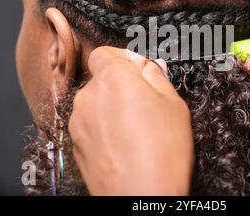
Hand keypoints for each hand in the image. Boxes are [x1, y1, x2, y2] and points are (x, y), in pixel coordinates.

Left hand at [68, 47, 193, 194]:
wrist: (140, 197)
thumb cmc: (162, 153)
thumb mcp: (174, 105)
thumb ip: (157, 77)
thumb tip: (149, 66)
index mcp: (113, 79)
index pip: (104, 53)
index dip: (123, 58)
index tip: (138, 70)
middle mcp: (88, 97)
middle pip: (102, 79)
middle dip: (121, 85)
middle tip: (146, 102)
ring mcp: (79, 122)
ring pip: (96, 103)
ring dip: (112, 107)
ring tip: (137, 129)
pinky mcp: (76, 144)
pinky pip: (90, 125)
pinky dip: (104, 127)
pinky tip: (125, 144)